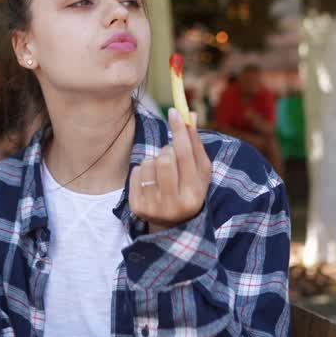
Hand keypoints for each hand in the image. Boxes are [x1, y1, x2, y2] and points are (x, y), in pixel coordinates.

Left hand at [129, 107, 210, 230]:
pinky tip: (150, 181)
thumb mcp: (199, 172)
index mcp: (194, 195)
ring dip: (155, 160)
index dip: (179, 131)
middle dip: (168, 151)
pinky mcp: (137, 206)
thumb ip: (196, 144)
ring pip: (149, 162)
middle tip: (171, 157)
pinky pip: (136, 171)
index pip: (184, 155)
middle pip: (165, 158)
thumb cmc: (189, 190)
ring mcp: (153, 207)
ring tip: (161, 173)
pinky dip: (143, 170)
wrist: (171, 224)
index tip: (174, 112)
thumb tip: (189, 114)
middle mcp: (174, 203)